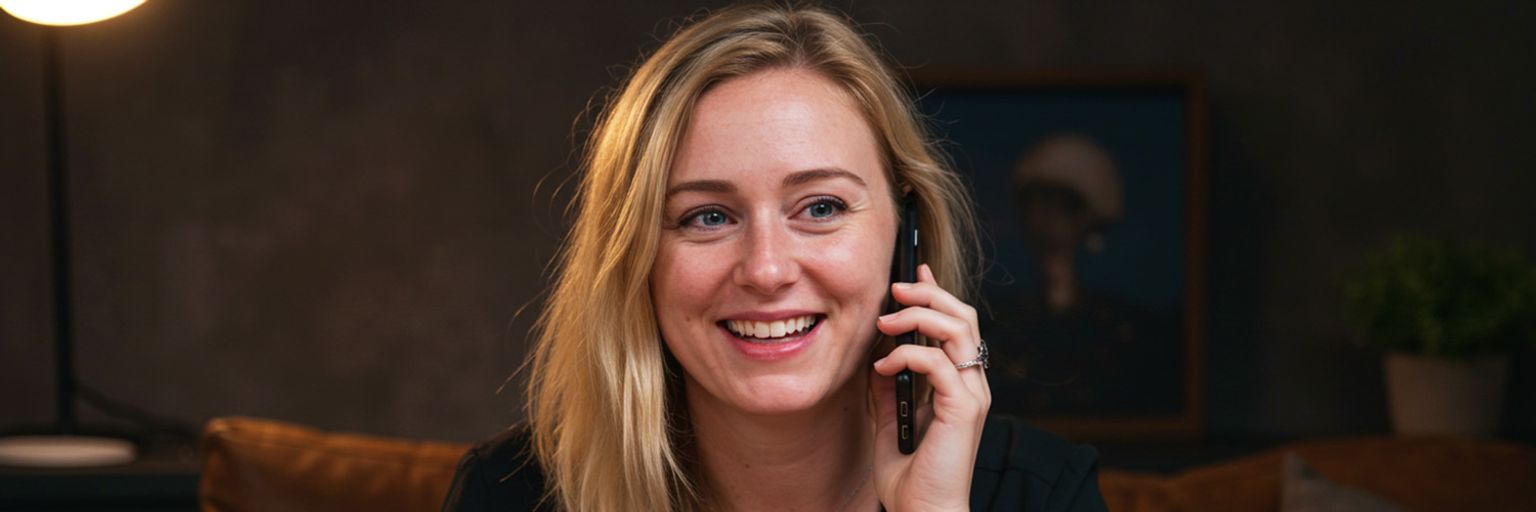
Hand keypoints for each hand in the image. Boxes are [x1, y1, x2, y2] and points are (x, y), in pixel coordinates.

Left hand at [870, 263, 990, 510]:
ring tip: (885, 321)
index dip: (937, 292)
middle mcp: (971, 384)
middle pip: (963, 316)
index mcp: (958, 385)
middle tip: (895, 286)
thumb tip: (876, 355)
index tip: (912, 271)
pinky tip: (883, 365)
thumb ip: (888, 387)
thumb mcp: (890, 421)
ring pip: (957, 328)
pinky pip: (937, 362)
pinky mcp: (963, 408)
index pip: (957, 324)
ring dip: (918, 315)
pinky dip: (907, 354)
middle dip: (929, 292)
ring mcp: (971, 395)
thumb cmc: (910, 478)